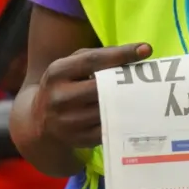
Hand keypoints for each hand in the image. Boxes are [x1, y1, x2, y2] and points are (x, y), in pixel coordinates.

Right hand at [31, 43, 151, 147]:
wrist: (39, 121)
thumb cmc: (64, 86)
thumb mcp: (71, 66)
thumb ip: (98, 57)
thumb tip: (137, 52)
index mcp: (57, 72)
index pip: (93, 61)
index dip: (121, 54)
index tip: (145, 49)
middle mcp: (60, 97)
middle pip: (104, 87)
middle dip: (128, 82)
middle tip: (150, 78)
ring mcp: (70, 121)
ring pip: (110, 109)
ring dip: (130, 102)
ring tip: (147, 95)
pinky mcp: (81, 139)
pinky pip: (111, 127)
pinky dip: (125, 119)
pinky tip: (136, 113)